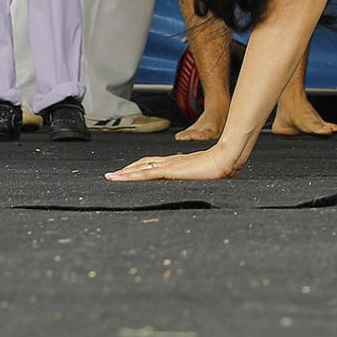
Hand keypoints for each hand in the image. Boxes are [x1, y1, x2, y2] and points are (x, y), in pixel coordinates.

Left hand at [107, 145, 243, 182]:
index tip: (128, 172)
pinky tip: (120, 178)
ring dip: (124, 173)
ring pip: (140, 169)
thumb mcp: (206, 170)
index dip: (139, 167)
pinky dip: (130, 176)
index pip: (153, 163)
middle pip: (142, 164)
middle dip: (127, 170)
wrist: (226, 158)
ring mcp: (169, 166)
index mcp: (178, 162)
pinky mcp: (169, 170)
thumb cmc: (221, 165)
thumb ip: (198, 172)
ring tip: (111, 177)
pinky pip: (145, 173)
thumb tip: (200, 176)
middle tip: (112, 175)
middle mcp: (170, 162)